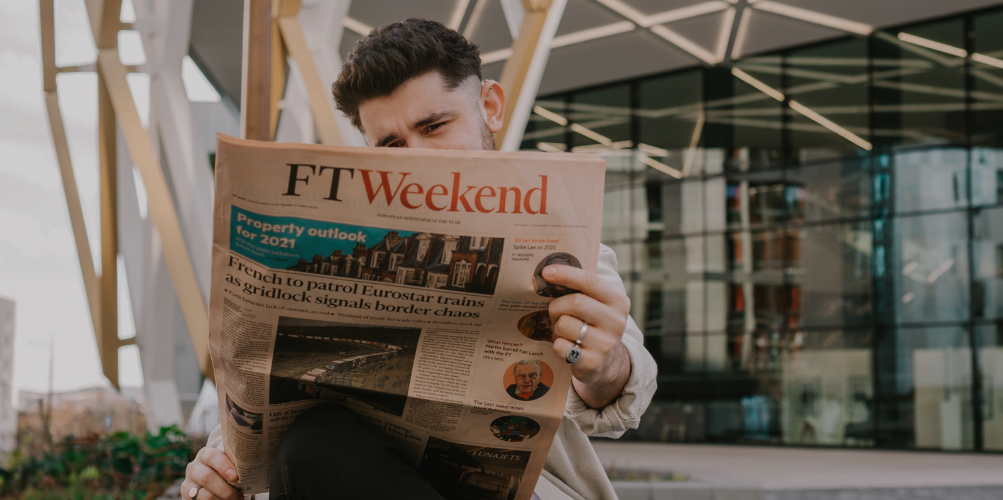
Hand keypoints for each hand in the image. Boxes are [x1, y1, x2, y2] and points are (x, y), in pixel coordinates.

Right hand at [181, 447, 241, 499]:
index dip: (224, 466)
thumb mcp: (228, 464)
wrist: (212, 481)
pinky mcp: (186, 498)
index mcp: (205, 454)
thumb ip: (234, 465)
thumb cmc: (226, 471)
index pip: (213, 456)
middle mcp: (193, 468)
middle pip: (207, 478)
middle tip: (239, 496)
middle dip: (226, 489)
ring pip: (205, 495)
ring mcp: (187, 484)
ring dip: (222, 499)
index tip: (235, 477)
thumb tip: (248, 471)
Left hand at [544, 265, 631, 408]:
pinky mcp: (592, 363)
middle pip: (575, 302)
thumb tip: (549, 273)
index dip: (566, 274)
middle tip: (554, 312)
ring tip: (564, 332)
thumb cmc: (594, 325)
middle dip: (557, 306)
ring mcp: (605, 344)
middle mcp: (616, 322)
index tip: (546, 272)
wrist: (607, 363)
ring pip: (565, 324)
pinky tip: (568, 347)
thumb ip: (581, 289)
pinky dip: (558, 345)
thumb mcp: (597, 305)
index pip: (590, 281)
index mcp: (618, 302)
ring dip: (557, 327)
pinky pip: (560, 346)